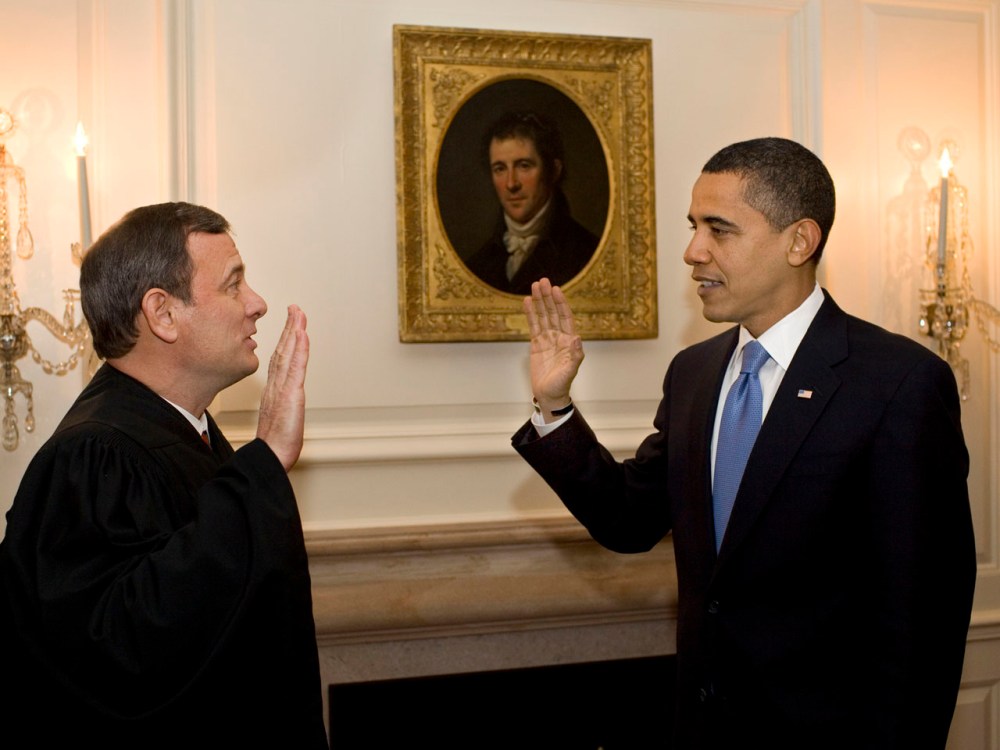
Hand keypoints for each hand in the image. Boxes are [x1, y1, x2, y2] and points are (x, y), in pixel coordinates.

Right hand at [256, 305, 308, 470]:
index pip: (280, 360)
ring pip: (288, 354)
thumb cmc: (274, 446)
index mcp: (273, 391)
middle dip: (289, 328)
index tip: (290, 325)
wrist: (269, 457)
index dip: (284, 341)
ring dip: (294, 331)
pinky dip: (299, 349)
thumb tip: (282, 409)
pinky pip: (296, 367)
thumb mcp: (278, 422)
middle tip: (295, 309)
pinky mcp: (290, 395)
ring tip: (298, 313)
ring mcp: (282, 389)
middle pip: (283, 350)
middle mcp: (276, 386)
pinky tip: (302, 334)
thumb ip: (280, 410)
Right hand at [524, 278, 583, 421]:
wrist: (549, 395)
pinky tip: (527, 302)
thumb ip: (575, 356)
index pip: (565, 317)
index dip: (561, 303)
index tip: (556, 289)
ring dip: (539, 301)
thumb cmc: (561, 385)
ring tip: (534, 286)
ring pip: (543, 316)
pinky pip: (533, 325)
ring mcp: (547, 339)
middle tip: (543, 281)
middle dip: (548, 297)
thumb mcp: (570, 371)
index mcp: (569, 341)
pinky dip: (530, 313)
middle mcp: (559, 337)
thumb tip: (577, 338)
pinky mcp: (536, 344)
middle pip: (553, 312)